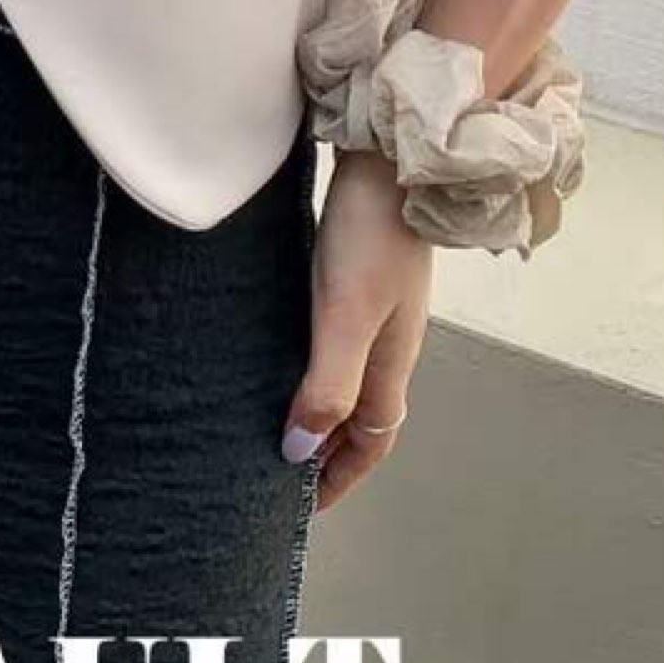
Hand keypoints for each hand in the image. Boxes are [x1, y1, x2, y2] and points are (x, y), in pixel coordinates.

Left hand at [281, 146, 432, 513]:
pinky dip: (309, 356)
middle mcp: (388, 339)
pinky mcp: (353, 269)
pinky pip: (331, 334)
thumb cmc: (374, 232)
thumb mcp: (347, 317)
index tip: (303, 507)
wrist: (392, 155)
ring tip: (271, 413)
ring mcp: (374, 303)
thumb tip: (299, 447)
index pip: (371, 440)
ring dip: (316, 400)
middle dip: (326, 447)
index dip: (340, 476)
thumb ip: (327, 383)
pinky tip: (278, 343)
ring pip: (345, 372)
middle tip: (279, 469)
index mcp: (392, 361)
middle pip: (360, 412)